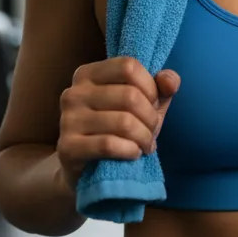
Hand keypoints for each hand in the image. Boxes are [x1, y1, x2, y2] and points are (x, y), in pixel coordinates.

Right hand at [56, 56, 180, 192]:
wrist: (87, 170)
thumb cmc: (118, 130)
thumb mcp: (143, 104)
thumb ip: (161, 87)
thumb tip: (170, 81)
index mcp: (88, 74)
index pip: (128, 66)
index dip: (150, 86)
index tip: (153, 104)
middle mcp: (73, 93)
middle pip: (130, 96)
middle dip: (151, 118)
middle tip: (152, 131)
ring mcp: (67, 120)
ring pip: (123, 122)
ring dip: (144, 137)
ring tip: (145, 144)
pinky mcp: (67, 147)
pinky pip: (109, 144)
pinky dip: (130, 150)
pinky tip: (133, 154)